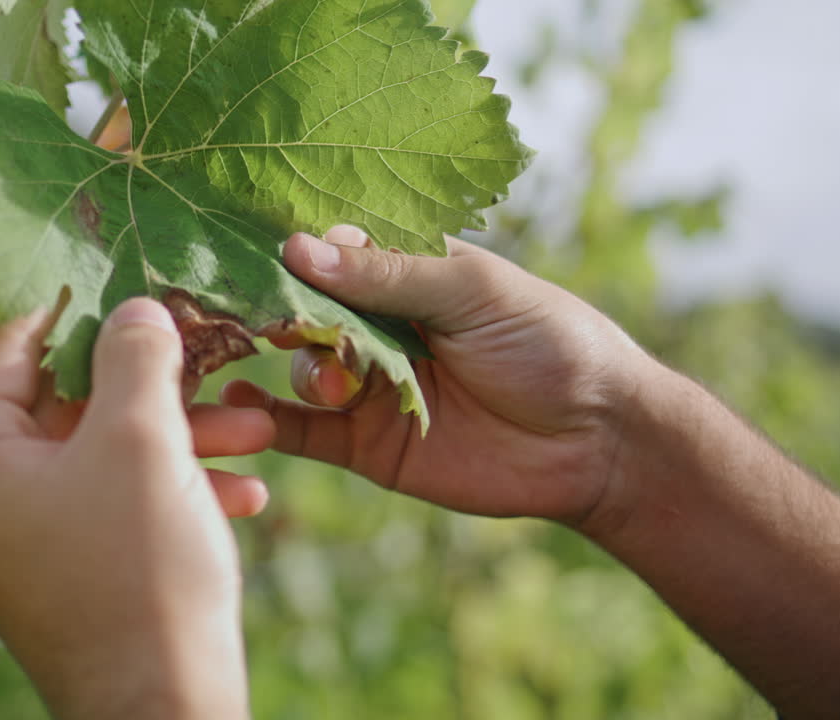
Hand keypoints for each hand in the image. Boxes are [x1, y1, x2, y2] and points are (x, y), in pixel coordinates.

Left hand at [0, 299, 267, 718]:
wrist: (163, 710)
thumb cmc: (141, 572)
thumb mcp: (141, 441)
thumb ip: (135, 356)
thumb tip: (135, 309)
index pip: (8, 342)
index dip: (75, 303)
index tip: (134, 277)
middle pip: (67, 397)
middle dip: (156, 384)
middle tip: (216, 360)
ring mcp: (24, 535)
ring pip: (104, 451)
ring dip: (181, 436)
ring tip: (257, 434)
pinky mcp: (69, 567)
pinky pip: (116, 502)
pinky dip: (174, 488)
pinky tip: (245, 493)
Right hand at [222, 226, 652, 526]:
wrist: (596, 441)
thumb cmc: (548, 343)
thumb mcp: (472, 291)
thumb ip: (388, 274)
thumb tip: (299, 246)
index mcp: (405, 273)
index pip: (331, 252)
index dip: (291, 251)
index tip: (246, 245)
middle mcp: (378, 325)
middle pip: (305, 310)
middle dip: (279, 310)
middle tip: (258, 313)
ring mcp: (368, 385)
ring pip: (302, 367)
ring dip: (304, 368)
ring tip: (336, 381)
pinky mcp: (364, 443)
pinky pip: (301, 430)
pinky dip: (267, 416)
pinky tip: (243, 403)